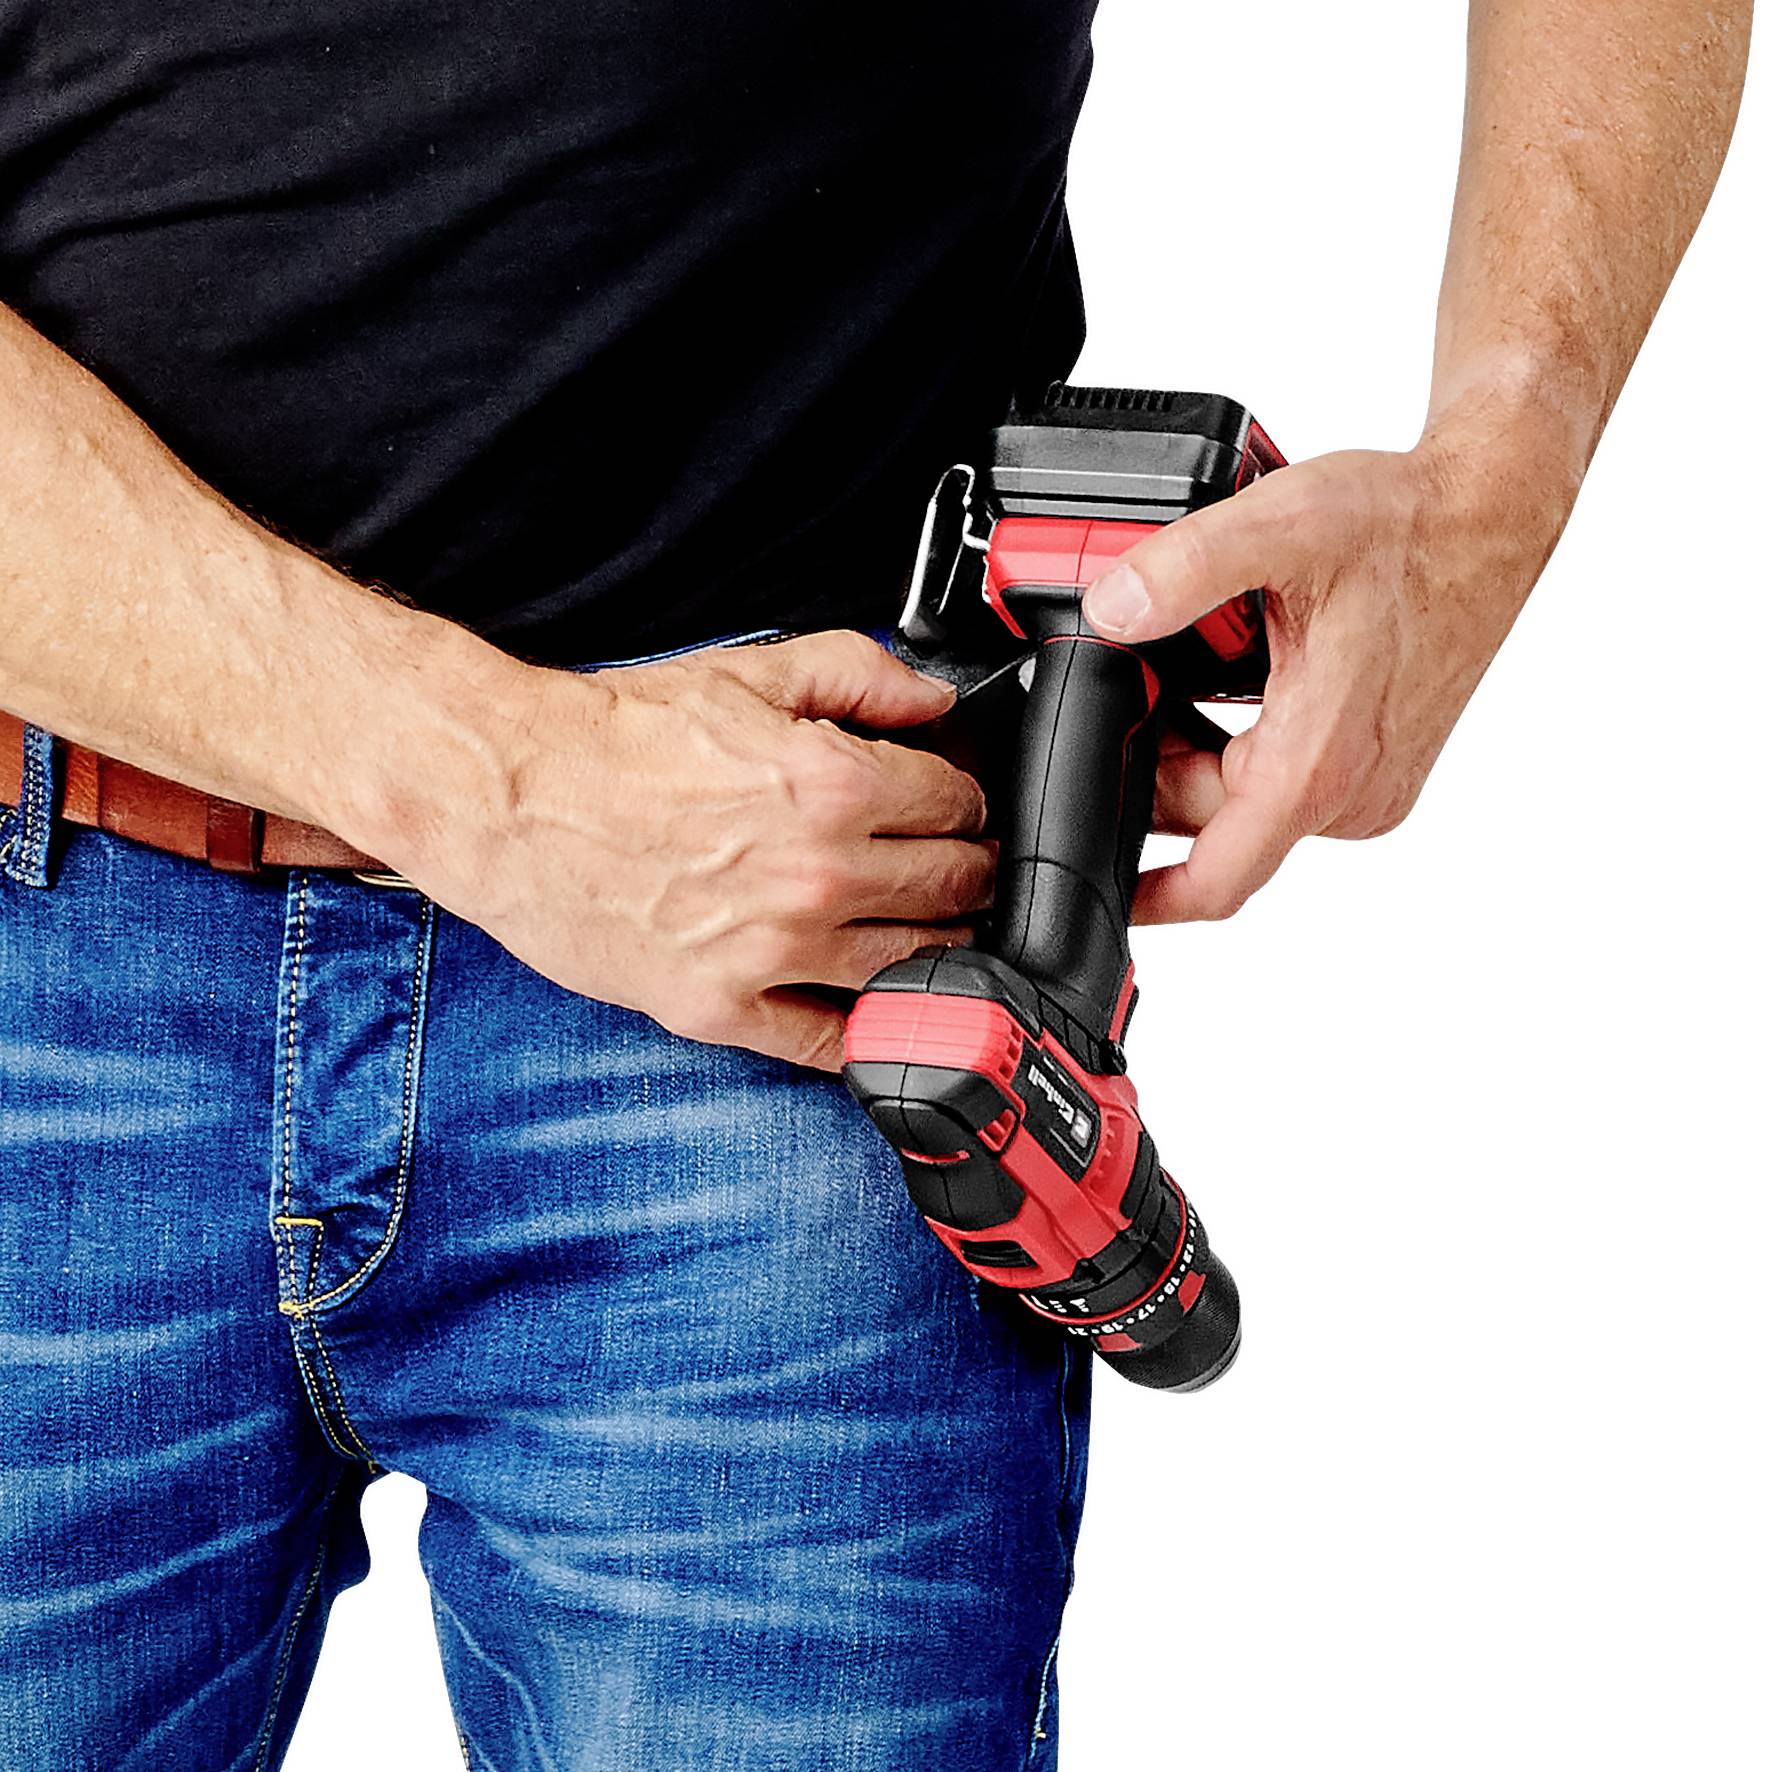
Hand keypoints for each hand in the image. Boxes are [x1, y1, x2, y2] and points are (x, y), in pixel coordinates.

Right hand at [391, 631, 989, 1070]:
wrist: (507, 797)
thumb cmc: (615, 738)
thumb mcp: (747, 672)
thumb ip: (859, 675)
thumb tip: (935, 701)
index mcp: (833, 786)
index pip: (959, 808)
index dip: (967, 804)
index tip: (956, 811)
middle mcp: (816, 876)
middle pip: (953, 890)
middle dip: (967, 874)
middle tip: (953, 869)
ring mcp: (771, 952)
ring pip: (909, 967)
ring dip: (932, 947)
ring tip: (920, 929)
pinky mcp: (720, 1008)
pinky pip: (826, 1043)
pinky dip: (863, 1028)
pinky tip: (870, 1005)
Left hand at [1082, 424, 1575, 921]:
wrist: (1486, 514)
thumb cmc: (1407, 527)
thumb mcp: (1282, 525)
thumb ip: (1184, 568)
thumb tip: (1111, 610)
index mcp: (1317, 766)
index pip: (1215, 879)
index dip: (1148, 896)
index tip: (1097, 886)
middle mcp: (1349, 795)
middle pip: (1209, 821)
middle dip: (1155, 764)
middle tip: (1131, 682)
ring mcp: (1367, 786)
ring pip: (1242, 797)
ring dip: (1196, 747)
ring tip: (1183, 664)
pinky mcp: (1377, 768)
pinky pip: (1281, 778)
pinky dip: (1240, 739)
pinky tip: (1230, 673)